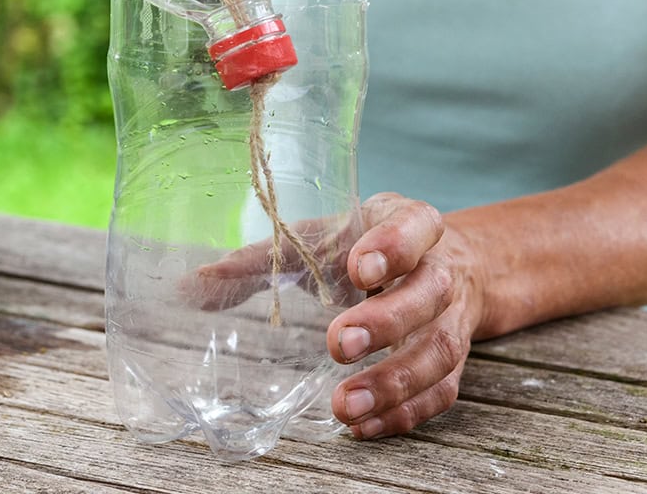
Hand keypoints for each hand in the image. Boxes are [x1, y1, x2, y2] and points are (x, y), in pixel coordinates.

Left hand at [184, 192, 483, 438]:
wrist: (446, 262)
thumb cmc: (367, 244)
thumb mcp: (323, 236)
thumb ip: (263, 257)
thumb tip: (191, 283)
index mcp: (412, 222)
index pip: (414, 226)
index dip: (393, 246)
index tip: (358, 268)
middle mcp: (441, 268)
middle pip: (429, 293)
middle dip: (386, 321)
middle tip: (338, 343)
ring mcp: (453, 317)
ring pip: (439, 350)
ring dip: (393, 382)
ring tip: (344, 406)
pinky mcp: (454, 359)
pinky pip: (441, 391)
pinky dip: (406, 412)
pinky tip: (365, 425)